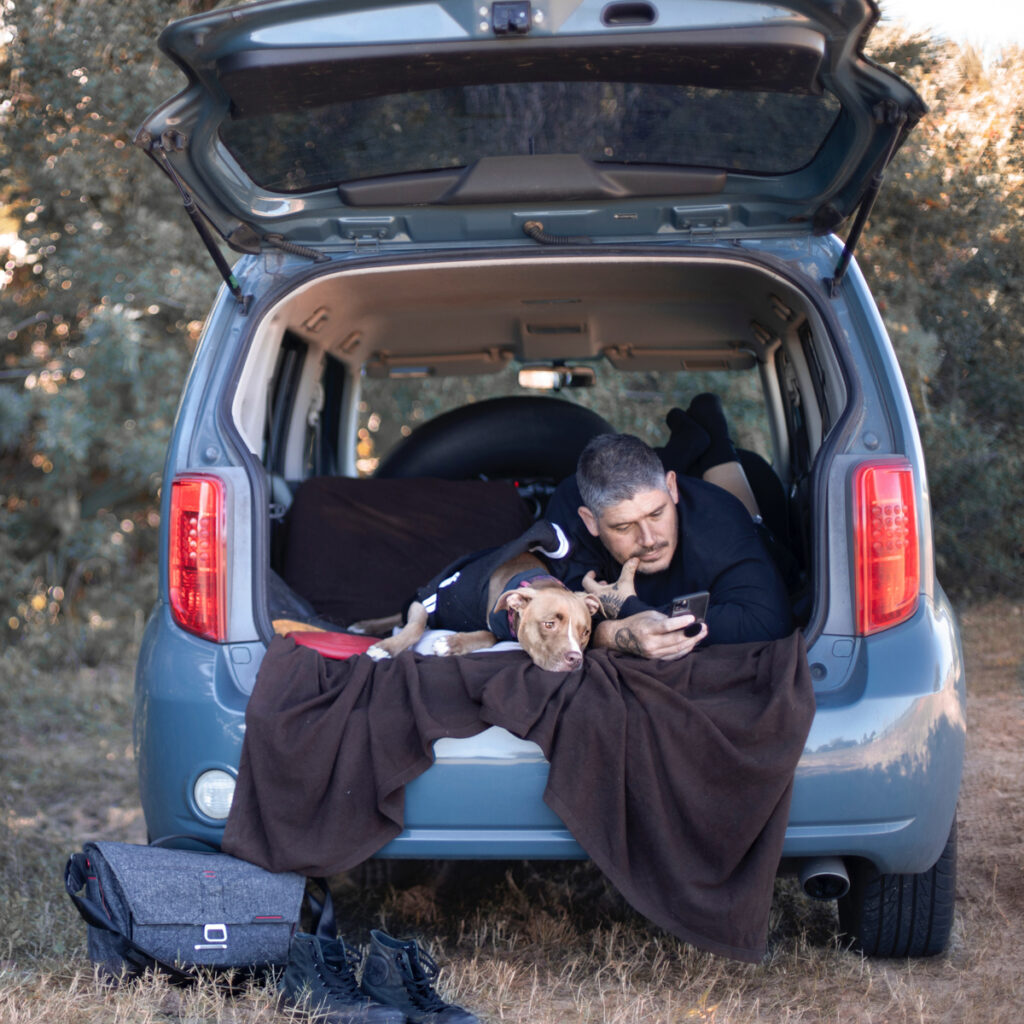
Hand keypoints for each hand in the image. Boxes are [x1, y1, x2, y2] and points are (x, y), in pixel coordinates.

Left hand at [581, 557, 638, 618]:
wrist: (631, 616)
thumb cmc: (626, 598)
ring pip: (591, 600)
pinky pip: (597, 607)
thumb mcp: (626, 582)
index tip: (593, 572)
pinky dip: (601, 601)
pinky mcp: (604, 616)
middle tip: (602, 583)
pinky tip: (610, 600)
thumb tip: (635, 558)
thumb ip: (628, 569)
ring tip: (607, 590)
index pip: (585, 581)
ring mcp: (598, 609)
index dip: (589, 575)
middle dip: (592, 585)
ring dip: (597, 593)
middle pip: (584, 592)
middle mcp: (595, 601)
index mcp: (596, 592)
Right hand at [593, 608, 707, 660]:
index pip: (666, 626)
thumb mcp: (649, 615)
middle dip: (692, 633)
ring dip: (692, 641)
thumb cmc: (636, 622)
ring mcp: (652, 653)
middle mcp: (649, 643)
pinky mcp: (654, 659)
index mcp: (646, 629)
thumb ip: (665, 618)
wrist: (620, 637)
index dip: (681, 622)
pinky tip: (693, 643)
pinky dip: (685, 649)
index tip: (693, 618)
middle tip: (704, 627)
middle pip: (675, 640)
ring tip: (702, 634)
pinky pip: (673, 656)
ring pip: (677, 649)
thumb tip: (684, 620)